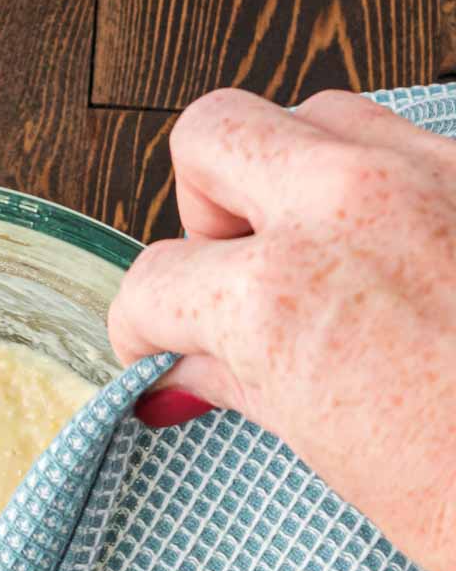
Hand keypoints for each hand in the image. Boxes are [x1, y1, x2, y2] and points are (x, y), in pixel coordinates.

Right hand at [109, 88, 455, 570]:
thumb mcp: (343, 458)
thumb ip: (257, 389)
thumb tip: (199, 373)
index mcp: (282, 296)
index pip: (156, 279)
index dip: (144, 325)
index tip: (161, 347)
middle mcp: (345, 206)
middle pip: (211, 135)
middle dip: (205, 207)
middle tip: (237, 275)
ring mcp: (429, 174)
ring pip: (314, 113)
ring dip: (295, 174)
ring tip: (324, 258)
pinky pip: (410, 139)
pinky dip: (388, 184)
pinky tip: (408, 258)